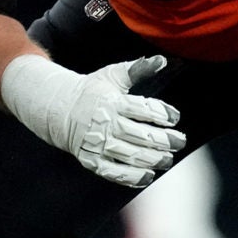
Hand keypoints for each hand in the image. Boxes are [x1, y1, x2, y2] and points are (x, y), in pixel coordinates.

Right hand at [0, 54, 185, 188]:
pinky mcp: (91, 160)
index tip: (175, 118)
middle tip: (179, 142)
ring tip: (167, 159)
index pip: (143, 109)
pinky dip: (131, 177)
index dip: (162, 114)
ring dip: (152, 159)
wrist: (58, 110)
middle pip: (140, 135)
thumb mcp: (112, 76)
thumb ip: (138, 69)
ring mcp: (97, 144)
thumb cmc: (92, 92)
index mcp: (113, 102)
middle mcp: (106, 124)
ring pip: (130, 155)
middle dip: (164, 141)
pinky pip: (113, 172)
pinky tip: (147, 176)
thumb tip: (162, 60)